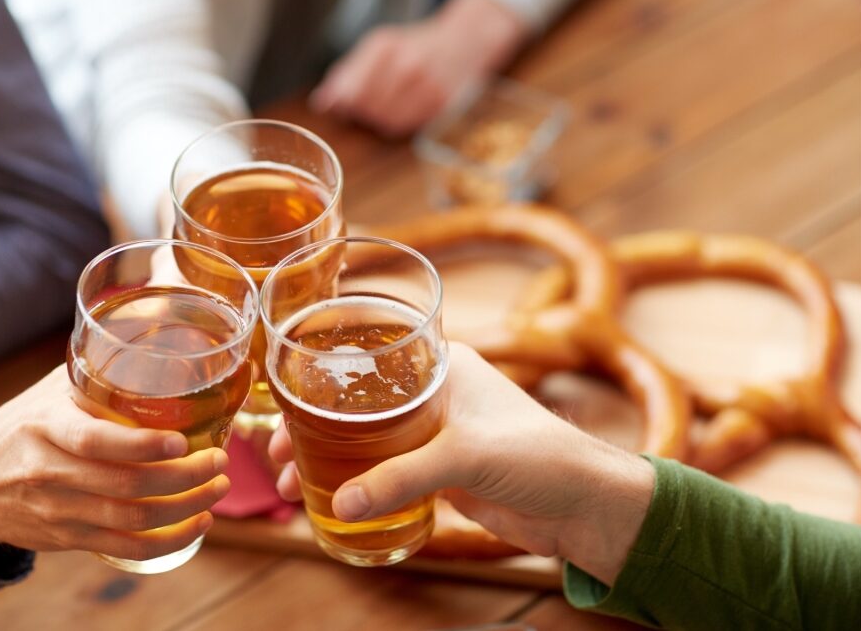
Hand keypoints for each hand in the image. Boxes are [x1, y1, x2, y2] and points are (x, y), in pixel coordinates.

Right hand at [0, 367, 228, 561]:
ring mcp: (59, 511)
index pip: (95, 442)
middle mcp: (50, 473)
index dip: (142, 446)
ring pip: (130, 520)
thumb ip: (96, 371)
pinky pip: (123, 548)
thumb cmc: (22, 426)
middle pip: (125, 486)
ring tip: (217, 489)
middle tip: (220, 463)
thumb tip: (157, 325)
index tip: (183, 440)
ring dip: (184, 509)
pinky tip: (197, 524)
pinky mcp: (68, 539)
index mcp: (46, 428)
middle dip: (184, 479)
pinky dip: (166, 542)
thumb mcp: (49, 392)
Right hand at [270, 343, 653, 585]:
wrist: (585, 505)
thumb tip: (340, 504)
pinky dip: (359, 486)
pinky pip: (388, 475)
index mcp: (442, 365)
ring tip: (291, 484)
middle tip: (275, 452)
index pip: (370, 354)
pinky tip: (331, 502)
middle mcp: (434, 393)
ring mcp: (436, 434)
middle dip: (314, 426)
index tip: (283, 397)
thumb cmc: (540, 456)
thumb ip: (401, 477)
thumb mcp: (465, 456)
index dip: (322, 374)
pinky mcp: (442, 472)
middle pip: (358, 404)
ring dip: (330, 460)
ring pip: (367, 442)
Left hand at [310, 0, 526, 136]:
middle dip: (359, 110)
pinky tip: (401, 108)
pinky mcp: (439, 106)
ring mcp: (425, 87)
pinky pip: (405, 126)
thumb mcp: (378, 46)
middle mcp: (407, 66)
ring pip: (384, 121)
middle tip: (363, 102)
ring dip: (377, 119)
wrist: (464, 43)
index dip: (341, 102)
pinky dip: (396, 122)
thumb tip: (321, 103)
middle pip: (366, 108)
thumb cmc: (414, 46)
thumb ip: (347, 73)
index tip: (337, 103)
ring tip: (384, 103)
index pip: (350, 90)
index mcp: (385, 47)